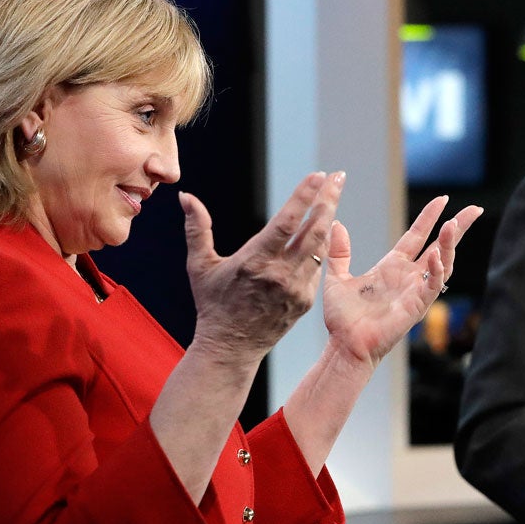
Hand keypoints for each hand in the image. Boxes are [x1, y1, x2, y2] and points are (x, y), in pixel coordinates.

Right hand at [179, 172, 343, 366]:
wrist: (231, 347)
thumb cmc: (212, 303)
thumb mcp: (200, 266)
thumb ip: (197, 229)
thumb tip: (186, 196)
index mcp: (255, 261)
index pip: (287, 223)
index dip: (304, 197)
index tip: (318, 176)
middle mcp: (280, 274)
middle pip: (313, 230)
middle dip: (328, 199)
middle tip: (338, 176)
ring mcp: (296, 289)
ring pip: (320, 247)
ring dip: (328, 219)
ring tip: (333, 194)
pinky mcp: (305, 300)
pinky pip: (317, 267)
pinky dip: (321, 246)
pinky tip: (323, 227)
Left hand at [322, 195, 482, 367]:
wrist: (345, 345)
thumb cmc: (343, 319)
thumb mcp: (337, 278)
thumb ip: (339, 252)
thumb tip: (336, 225)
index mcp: (392, 266)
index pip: (417, 235)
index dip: (429, 217)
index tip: (442, 199)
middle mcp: (408, 276)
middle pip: (440, 246)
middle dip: (458, 227)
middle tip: (476, 209)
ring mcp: (416, 291)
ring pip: (443, 262)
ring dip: (450, 244)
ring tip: (454, 224)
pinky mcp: (417, 306)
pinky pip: (434, 285)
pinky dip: (437, 270)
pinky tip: (436, 255)